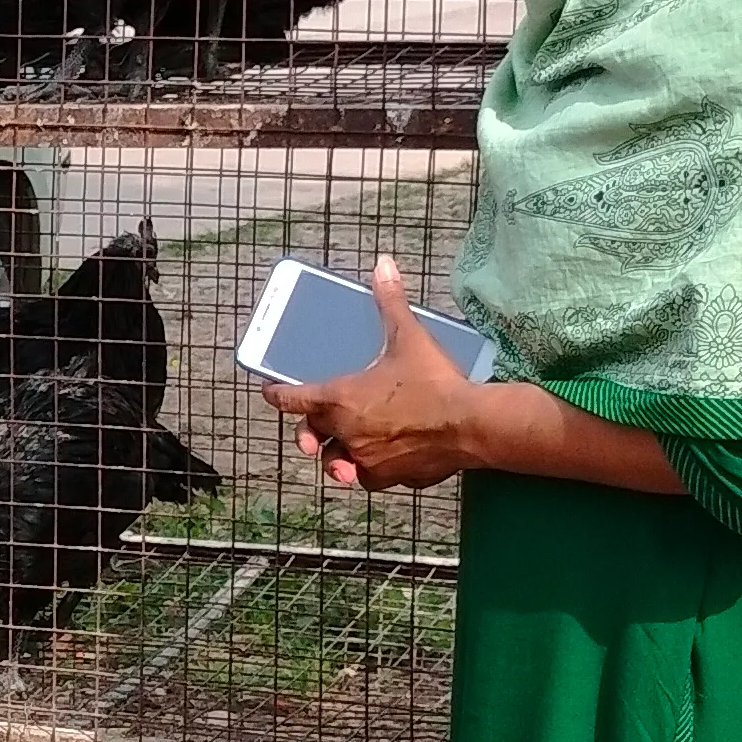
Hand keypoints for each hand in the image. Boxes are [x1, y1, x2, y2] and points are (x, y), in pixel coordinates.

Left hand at [260, 257, 485, 490]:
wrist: (470, 425)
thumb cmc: (434, 381)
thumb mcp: (409, 336)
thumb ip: (390, 302)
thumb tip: (382, 264)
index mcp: (340, 399)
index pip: (292, 399)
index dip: (277, 395)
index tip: (270, 392)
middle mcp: (346, 432)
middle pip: (313, 433)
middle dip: (310, 431)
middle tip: (312, 429)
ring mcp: (367, 460)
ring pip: (338, 462)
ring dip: (338, 455)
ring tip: (345, 450)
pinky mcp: (391, 477)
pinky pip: (369, 477)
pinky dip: (370, 470)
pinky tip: (380, 459)